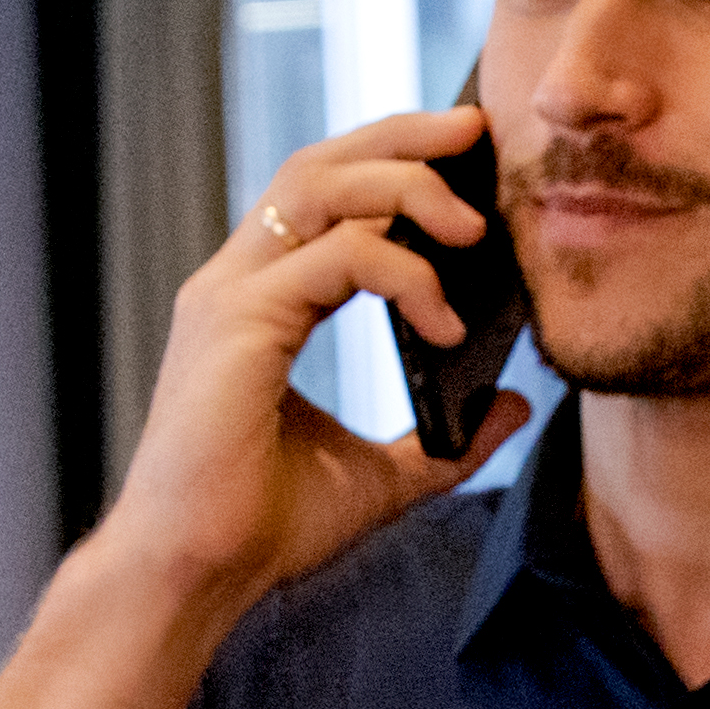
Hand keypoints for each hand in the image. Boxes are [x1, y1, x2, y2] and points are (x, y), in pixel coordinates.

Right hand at [83, 104, 507, 628]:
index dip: (392, 162)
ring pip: (322, 188)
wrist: (196, 577)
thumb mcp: (381, 476)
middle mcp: (237, 284)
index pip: (324, 195)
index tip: (466, 159)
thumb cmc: (261, 529)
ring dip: (408, 186)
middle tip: (476, 131)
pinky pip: (337, 258)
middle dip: (403, 137)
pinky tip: (444, 322)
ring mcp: (230, 296)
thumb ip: (447, 440)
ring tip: (475, 227)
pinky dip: (405, 275)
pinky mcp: (237, 322)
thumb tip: (514, 405)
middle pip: (320, 164)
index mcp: (259, 303)